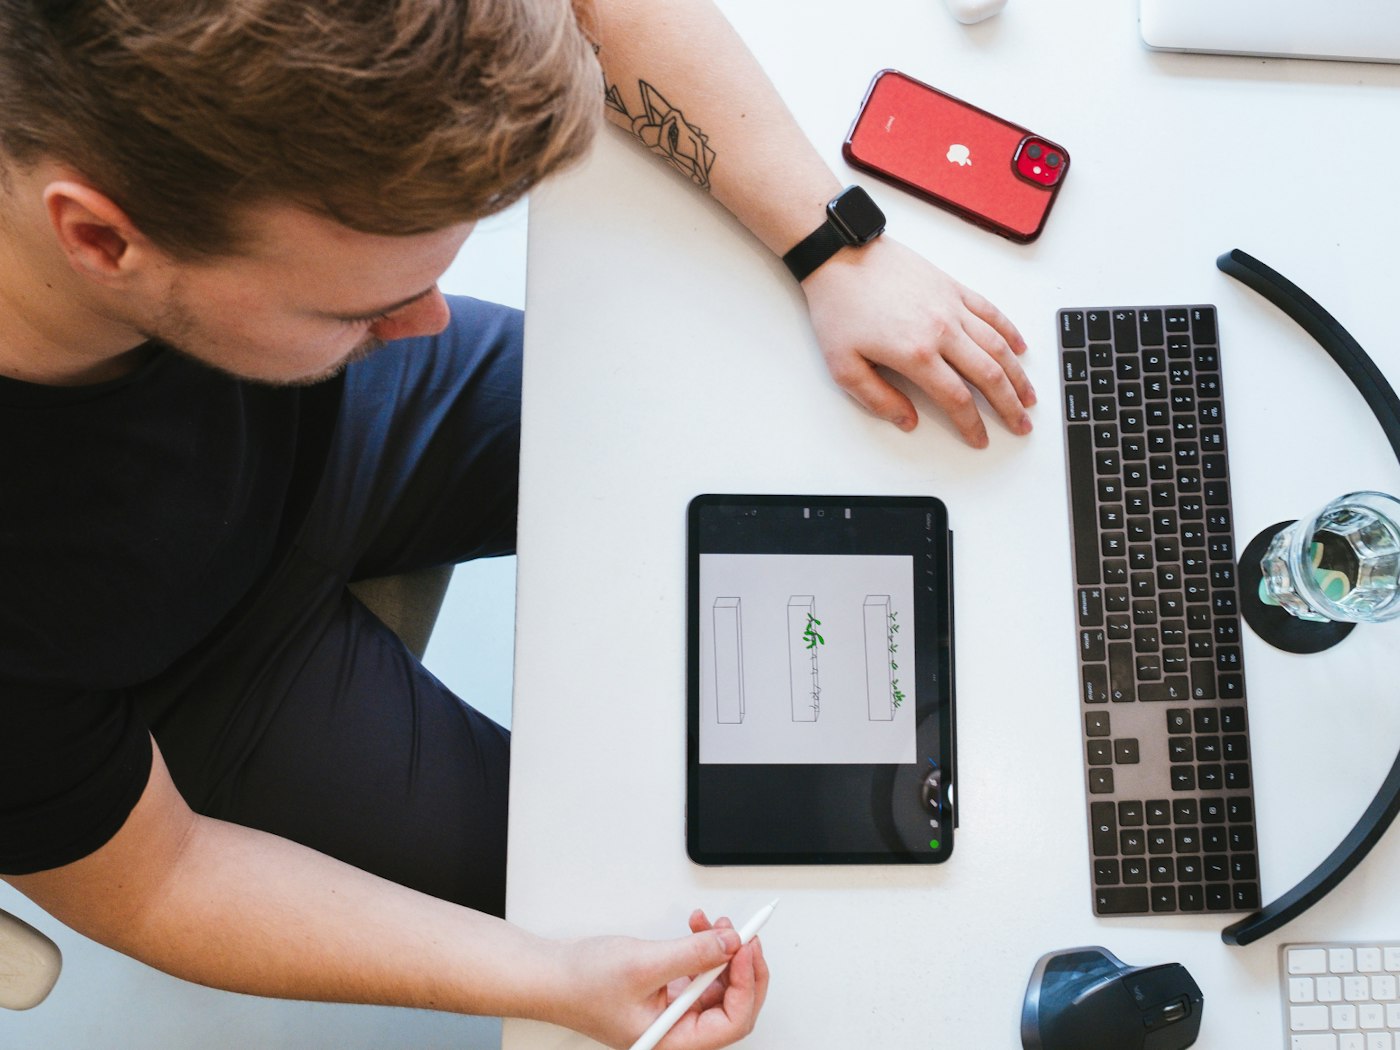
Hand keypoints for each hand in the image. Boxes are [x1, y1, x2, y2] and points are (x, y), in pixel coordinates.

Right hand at [547, 910, 768, 1049]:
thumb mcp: (644, 963)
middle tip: (744, 934)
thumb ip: (692, 954)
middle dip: (740, 964)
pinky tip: (697, 928)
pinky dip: (703, 948)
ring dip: (722, 951)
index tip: (746, 948)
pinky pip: (699, 972)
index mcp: (674, 1040)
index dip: (746, 983)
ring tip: (715, 924)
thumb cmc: (581, 984)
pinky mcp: (667, 991)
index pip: (732, 1020)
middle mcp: (678, 1030)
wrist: (551, 974)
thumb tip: (731, 944)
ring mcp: (673, 1010)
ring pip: (718, 983)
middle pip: (733, 1003)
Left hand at [800, 236, 1035, 447]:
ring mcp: (951, 306)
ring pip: (998, 346)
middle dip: (1009, 406)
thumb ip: (877, 399)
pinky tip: (1020, 348)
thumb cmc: (839, 308)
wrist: (840, 256)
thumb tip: (908, 421)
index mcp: (915, 354)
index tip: (981, 438)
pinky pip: (991, 312)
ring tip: (1029, 396)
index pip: (957, 399)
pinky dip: (1010, 332)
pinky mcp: (952, 287)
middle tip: (1021, 425)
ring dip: (1018, 375)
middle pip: (989, 375)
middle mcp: (942, 330)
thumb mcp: (843, 366)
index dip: (973, 425)